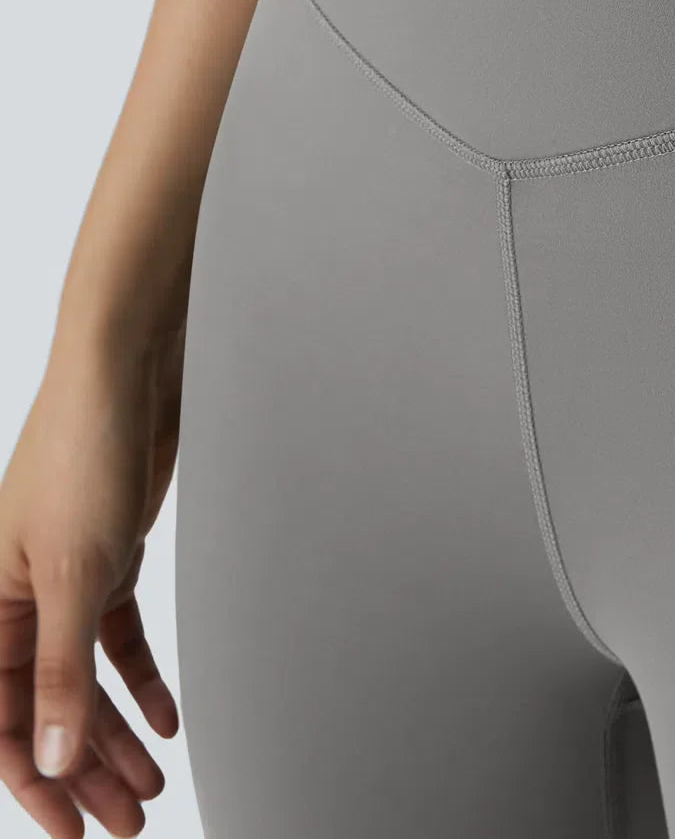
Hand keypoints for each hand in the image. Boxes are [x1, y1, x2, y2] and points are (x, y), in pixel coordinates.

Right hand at [0, 321, 185, 837]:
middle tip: (127, 820)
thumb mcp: (71, 573)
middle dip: (83, 773)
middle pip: (44, 711)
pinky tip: (164, 719)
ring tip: (150, 785)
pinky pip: (116, 640)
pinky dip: (139, 682)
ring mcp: (63, 584)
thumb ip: (58, 670)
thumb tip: (48, 757)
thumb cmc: (80, 452)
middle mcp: (15, 604)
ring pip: (83, 682)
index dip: (32, 783)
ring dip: (115, 736)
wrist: (123, 377)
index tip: (72, 830)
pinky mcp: (105, 563)